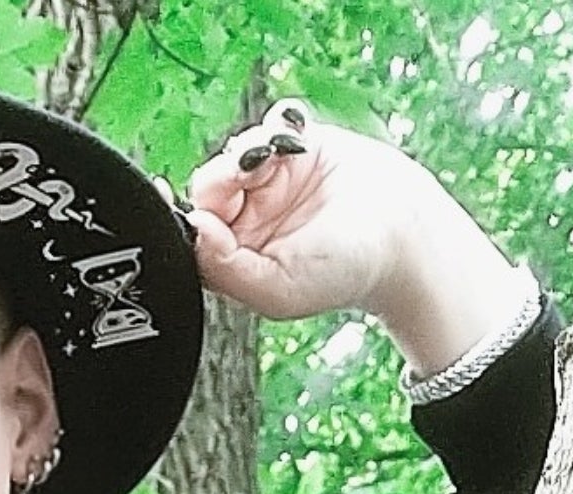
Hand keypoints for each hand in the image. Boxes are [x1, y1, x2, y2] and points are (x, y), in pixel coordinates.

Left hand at [185, 101, 531, 377]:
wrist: (402, 234)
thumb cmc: (344, 272)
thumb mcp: (277, 289)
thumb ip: (227, 269)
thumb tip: (193, 229)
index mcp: (235, 259)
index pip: (193, 236)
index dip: (180, 214)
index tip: (170, 194)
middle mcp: (247, 221)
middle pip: (209, 188)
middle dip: (222, 178)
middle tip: (251, 178)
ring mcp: (271, 182)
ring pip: (235, 153)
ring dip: (250, 150)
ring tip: (277, 159)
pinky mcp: (296, 148)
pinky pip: (268, 126)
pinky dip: (275, 128)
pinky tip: (295, 144)